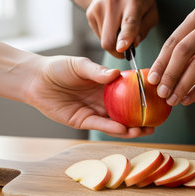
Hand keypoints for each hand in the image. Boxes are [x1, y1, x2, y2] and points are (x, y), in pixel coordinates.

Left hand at [24, 56, 153, 137]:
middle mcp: (103, 99)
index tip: (158, 98)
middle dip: (142, 117)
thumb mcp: (80, 66)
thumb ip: (97, 72)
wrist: (36, 80)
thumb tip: (116, 74)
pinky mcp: (83, 120)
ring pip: (117, 122)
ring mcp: (94, 111)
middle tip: (157, 121)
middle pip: (127, 110)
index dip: (142, 96)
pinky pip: (101, 125)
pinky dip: (113, 128)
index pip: (129, 91)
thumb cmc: (58, 68)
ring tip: (145, 130)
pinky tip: (124, 129)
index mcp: (106, 84)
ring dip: (131, 128)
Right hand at [86, 0, 157, 57]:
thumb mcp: (151, 10)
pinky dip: (106, 35)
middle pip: (109, 39)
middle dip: (117, 51)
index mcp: (133, 1)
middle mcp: (113, 3)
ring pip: (103, 40)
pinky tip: (112, 24)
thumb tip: (133, 44)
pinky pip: (98, 35)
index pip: (129, 22)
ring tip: (120, 29)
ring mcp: (98, 7)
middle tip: (125, 49)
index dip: (125, 37)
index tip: (122, 48)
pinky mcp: (90, 12)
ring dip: (113, 42)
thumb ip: (145, 29)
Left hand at [147, 5, 194, 105]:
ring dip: (183, 85)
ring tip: (173, 99)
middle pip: (183, 51)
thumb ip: (187, 47)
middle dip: (169, 75)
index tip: (152, 79)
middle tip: (161, 92)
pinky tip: (189, 98)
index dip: (160, 62)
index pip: (173, 41)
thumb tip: (161, 74)